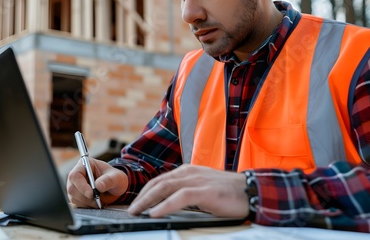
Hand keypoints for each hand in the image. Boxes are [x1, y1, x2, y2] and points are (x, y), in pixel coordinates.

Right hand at [67, 158, 127, 207]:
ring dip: (86, 202)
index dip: (81, 186)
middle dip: (85, 197)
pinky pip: (76, 203)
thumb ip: (108, 180)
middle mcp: (77, 174)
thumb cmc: (115, 178)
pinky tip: (94, 203)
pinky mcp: (75, 195)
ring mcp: (75, 185)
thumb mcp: (117, 177)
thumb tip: (98, 185)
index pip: (75, 175)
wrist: (115, 187)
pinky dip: (86, 206)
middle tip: (97, 200)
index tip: (91, 194)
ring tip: (98, 201)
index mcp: (85, 164)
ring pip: (73, 197)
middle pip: (72, 188)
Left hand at [128, 164, 248, 217]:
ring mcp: (197, 180)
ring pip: (165, 188)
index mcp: (188, 171)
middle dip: (142, 196)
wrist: (252, 190)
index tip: (136, 202)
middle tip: (131, 209)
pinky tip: (155, 213)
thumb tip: (169, 204)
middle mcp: (189, 172)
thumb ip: (187, 192)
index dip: (146, 191)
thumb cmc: (229, 192)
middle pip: (158, 183)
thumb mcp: (203, 188)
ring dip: (147, 201)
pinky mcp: (205, 191)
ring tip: (137, 211)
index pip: (161, 180)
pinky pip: (179, 198)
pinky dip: (165, 205)